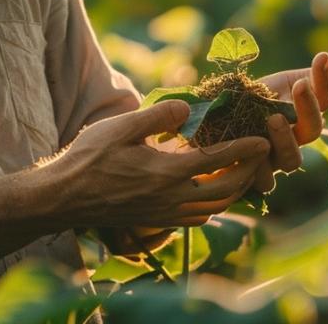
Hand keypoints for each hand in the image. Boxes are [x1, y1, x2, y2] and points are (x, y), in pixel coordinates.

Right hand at [50, 100, 270, 228]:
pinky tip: (211, 190)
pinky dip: (214, 204)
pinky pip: (197, 217)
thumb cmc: (89, 157)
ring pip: (214, 209)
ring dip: (234, 191)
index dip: (245, 150)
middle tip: (260, 155)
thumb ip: (158, 115)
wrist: (64, 197)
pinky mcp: (157, 220)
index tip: (263, 139)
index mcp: (167, 173)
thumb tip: (189, 107)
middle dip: (248, 173)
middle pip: (226, 191)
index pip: (218, 161)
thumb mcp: (121, 127)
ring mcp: (165, 214)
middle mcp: (171, 198)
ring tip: (242, 172)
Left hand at [251, 52, 327, 193]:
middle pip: (313, 130)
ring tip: (272, 119)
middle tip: (300, 87)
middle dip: (308, 107)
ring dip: (285, 140)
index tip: (321, 58)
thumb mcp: (272, 83)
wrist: (215, 123)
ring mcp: (277, 160)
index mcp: (303, 112)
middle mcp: (295, 138)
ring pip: (292, 160)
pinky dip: (257, 169)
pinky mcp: (256, 177)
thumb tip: (324, 59)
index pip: (324, 97)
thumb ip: (297, 76)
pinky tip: (245, 153)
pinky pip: (264, 181)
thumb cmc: (248, 99)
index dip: (326, 80)